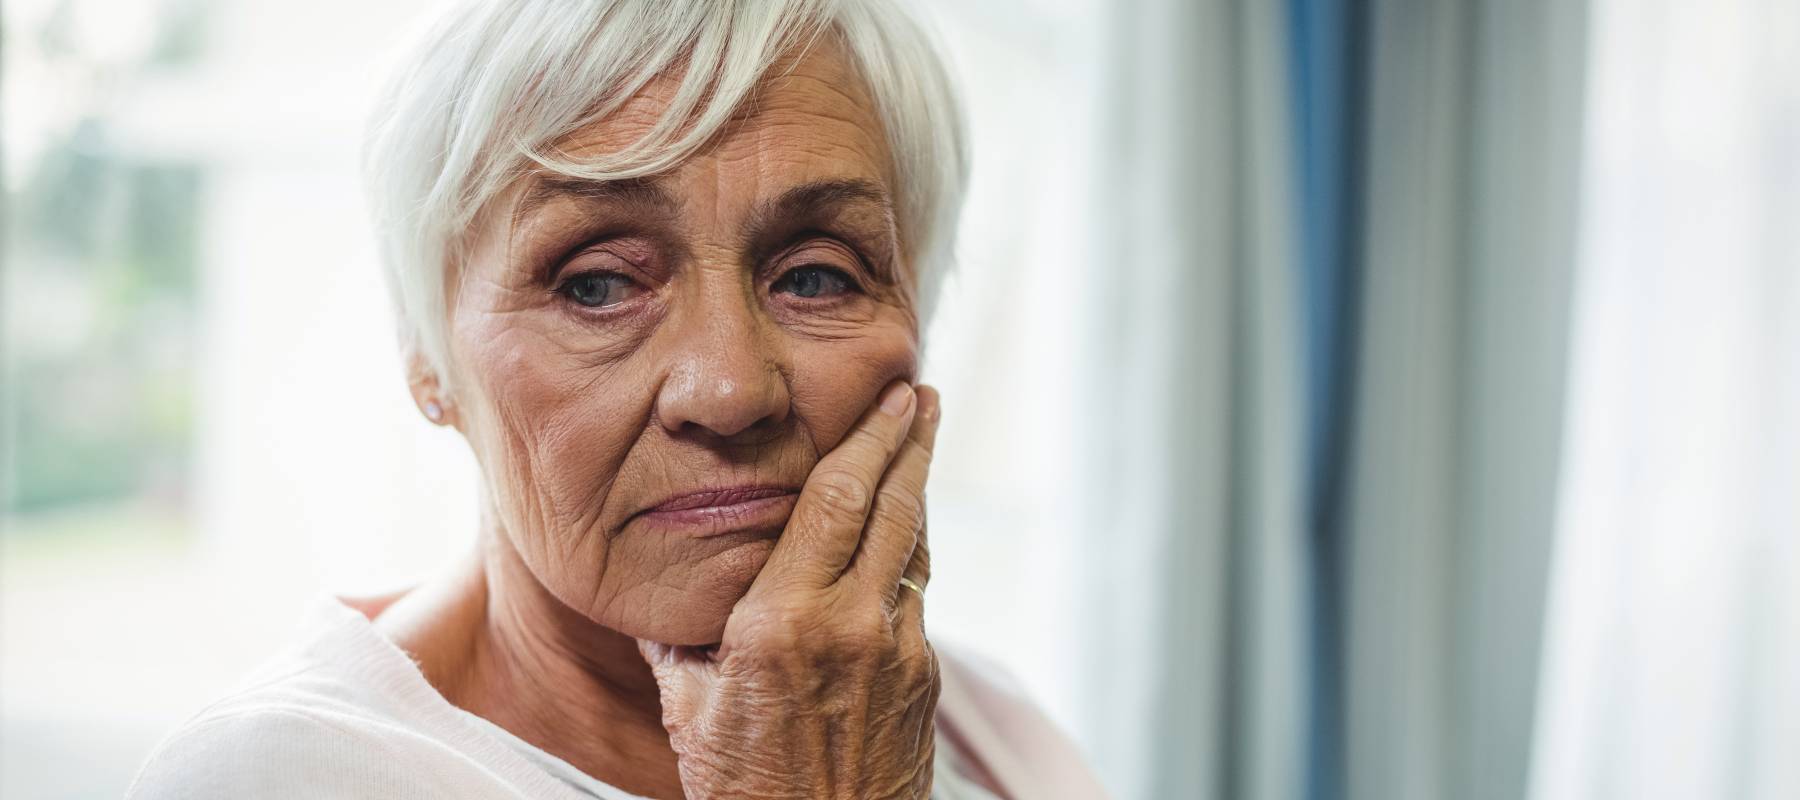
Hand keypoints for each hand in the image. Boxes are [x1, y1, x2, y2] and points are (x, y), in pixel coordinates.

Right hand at [637, 380, 942, 799]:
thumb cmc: (741, 788)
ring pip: (912, 546)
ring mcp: (895, 651)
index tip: (892, 399)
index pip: (833, 501)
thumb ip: (681, 633)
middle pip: (891, 507)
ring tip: (922, 439)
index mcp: (777, 621)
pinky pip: (915, 594)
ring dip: (918, 488)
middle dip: (910, 442)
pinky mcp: (923, 679)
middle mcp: (847, 625)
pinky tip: (904, 531)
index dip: (870, 440)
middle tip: (922, 393)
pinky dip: (910, 552)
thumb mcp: (686, 705)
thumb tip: (669, 578)